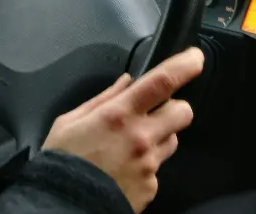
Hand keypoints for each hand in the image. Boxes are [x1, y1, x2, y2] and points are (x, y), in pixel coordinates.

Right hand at [42, 47, 204, 212]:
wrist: (61, 207)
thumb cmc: (61, 163)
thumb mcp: (70, 122)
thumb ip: (103, 98)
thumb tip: (127, 81)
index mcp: (119, 114)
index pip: (164, 81)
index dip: (185, 65)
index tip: (194, 58)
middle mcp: (140, 137)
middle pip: (183, 112)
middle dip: (173, 108)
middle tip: (153, 113)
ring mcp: (149, 164)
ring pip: (173, 139)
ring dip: (160, 137)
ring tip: (132, 146)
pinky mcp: (150, 187)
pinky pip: (158, 169)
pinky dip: (147, 166)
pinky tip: (125, 170)